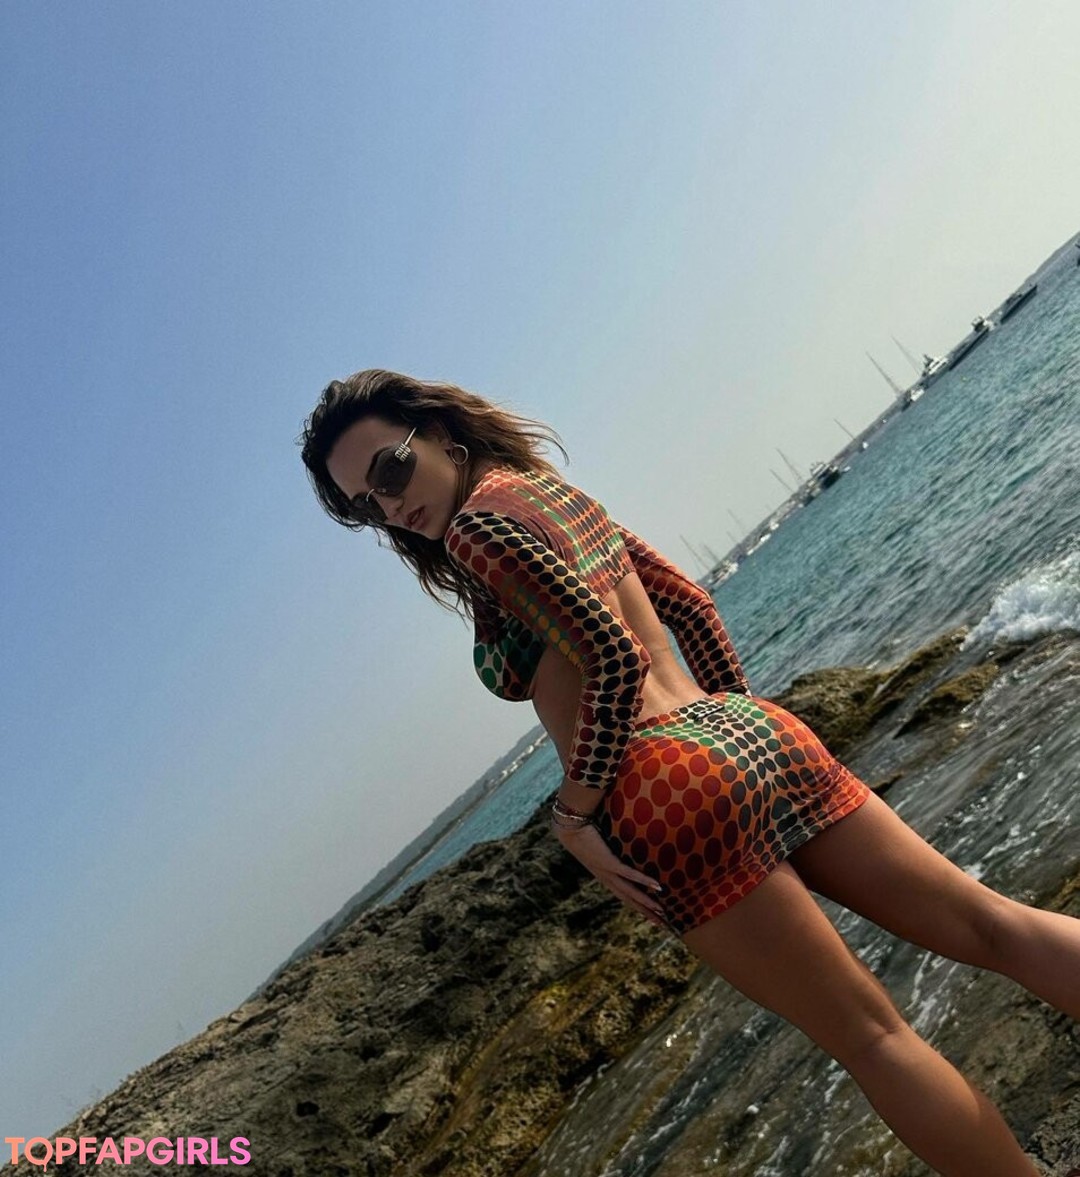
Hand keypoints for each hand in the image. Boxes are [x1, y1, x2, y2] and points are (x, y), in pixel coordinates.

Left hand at [552, 822, 669, 929]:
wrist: (569, 827)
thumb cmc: (584, 832)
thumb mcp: (600, 845)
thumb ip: (612, 849)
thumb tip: (627, 845)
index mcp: (604, 877)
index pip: (624, 896)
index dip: (639, 907)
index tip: (653, 917)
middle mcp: (606, 878)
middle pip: (629, 899)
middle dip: (646, 912)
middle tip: (663, 924)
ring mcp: (607, 872)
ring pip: (630, 891)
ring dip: (646, 902)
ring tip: (662, 910)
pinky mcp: (608, 862)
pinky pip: (629, 874)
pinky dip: (644, 881)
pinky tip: (657, 886)